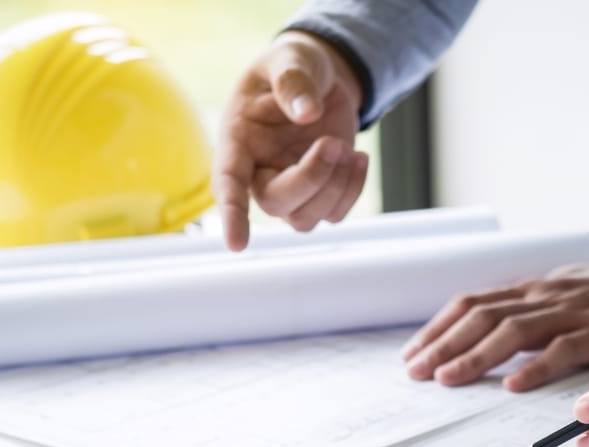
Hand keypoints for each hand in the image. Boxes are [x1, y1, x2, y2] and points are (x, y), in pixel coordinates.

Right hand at [216, 31, 368, 249]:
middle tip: (333, 143)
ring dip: (335, 187)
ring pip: (307, 218)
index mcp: (239, 140)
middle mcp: (260, 171)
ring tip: (348, 147)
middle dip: (311, 179)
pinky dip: (353, 189)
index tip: (237, 245)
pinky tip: (359, 158)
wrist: (322, 78)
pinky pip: (335, 213)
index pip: (229, 181)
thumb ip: (293, 82)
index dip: (232, 213)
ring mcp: (290, 185)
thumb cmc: (294, 67)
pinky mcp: (320, 192)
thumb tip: (308, 115)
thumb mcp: (289, 59)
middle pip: (277, 204)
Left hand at [400, 265, 588, 390]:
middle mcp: (545, 297)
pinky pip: (563, 350)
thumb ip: (525, 313)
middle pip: (483, 316)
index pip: (473, 303)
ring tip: (449, 379)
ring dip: (477, 356)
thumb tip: (480, 336)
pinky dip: (535, 368)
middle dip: (445, 344)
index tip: (413, 354)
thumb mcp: (559, 298)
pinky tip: (513, 386)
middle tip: (417, 371)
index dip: (439, 327)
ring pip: (514, 331)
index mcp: (532, 290)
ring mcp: (572, 314)